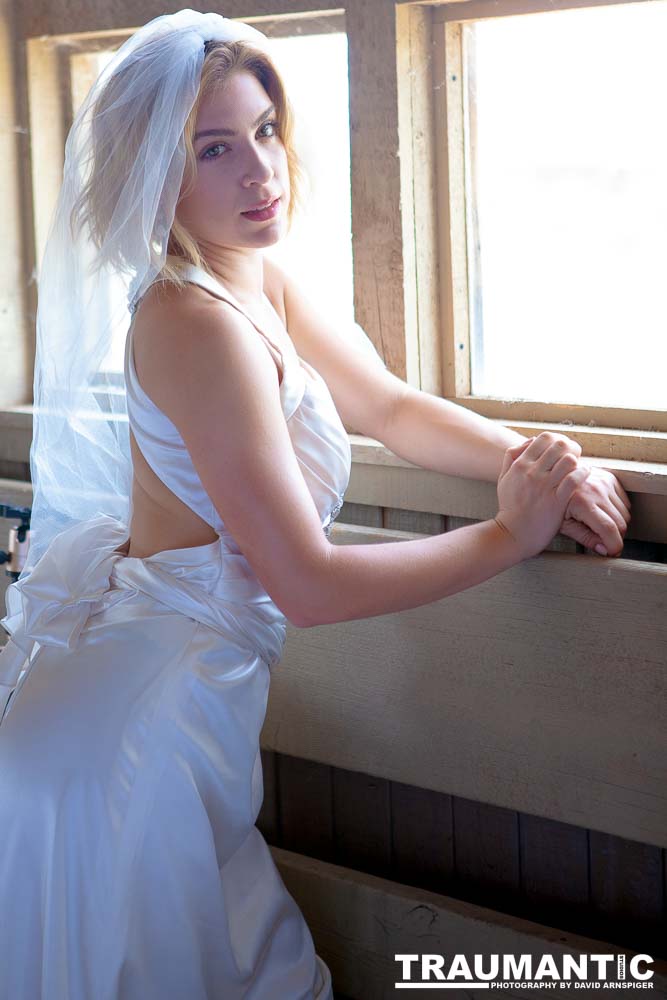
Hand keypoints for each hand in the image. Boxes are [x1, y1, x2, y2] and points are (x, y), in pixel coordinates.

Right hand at [496, 432, 591, 559]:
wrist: (513, 534)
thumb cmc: (510, 507)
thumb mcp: (504, 478)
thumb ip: (511, 456)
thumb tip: (530, 440)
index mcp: (520, 465)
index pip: (543, 438)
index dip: (558, 439)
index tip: (563, 448)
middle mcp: (532, 472)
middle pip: (559, 445)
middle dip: (570, 447)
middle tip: (575, 455)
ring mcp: (544, 486)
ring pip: (568, 460)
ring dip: (577, 461)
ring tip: (579, 467)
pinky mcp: (556, 501)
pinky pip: (574, 479)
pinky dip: (583, 473)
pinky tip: (584, 475)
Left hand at [558, 465, 630, 555]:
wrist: (554, 479)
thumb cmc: (556, 503)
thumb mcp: (564, 524)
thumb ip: (585, 538)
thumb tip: (604, 550)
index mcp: (582, 503)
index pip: (609, 529)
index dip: (614, 546)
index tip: (613, 552)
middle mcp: (596, 491)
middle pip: (620, 523)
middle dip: (615, 537)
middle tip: (604, 541)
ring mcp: (604, 483)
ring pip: (625, 513)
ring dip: (617, 524)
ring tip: (601, 525)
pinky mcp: (610, 478)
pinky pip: (625, 502)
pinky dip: (619, 511)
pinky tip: (604, 512)